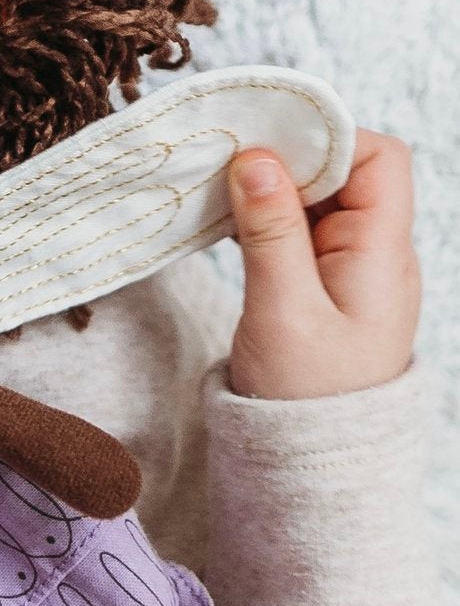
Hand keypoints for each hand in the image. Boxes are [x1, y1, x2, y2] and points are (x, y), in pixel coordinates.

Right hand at [227, 129, 419, 399]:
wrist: (314, 466)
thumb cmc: (304, 399)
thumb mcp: (281, 310)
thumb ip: (271, 231)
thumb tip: (258, 157)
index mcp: (383, 255)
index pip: (380, 160)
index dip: (328, 139)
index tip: (265, 145)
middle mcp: (378, 254)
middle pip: (347, 172)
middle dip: (289, 159)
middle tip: (228, 165)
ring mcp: (354, 270)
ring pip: (320, 199)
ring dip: (273, 189)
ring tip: (222, 193)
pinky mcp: (327, 285)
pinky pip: (302, 230)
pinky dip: (269, 217)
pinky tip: (232, 223)